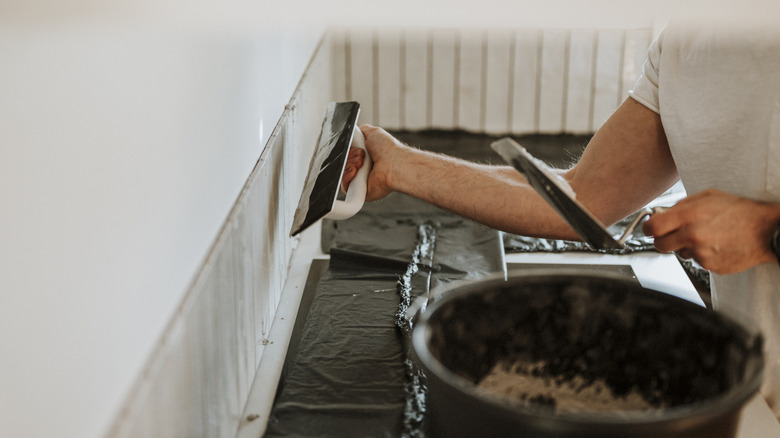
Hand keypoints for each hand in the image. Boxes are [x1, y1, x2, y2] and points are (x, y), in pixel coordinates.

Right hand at [340, 124, 399, 200]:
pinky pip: (344, 186)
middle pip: (343, 163)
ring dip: (350, 165)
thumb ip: (361, 131)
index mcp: (364, 158)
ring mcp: (360, 181)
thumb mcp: (373, 132)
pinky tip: (357, 172)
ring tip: (362, 162)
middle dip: (350, 156)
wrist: (394, 163)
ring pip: (342, 173)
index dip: (348, 150)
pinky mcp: (358, 192)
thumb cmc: (388, 150)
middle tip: (362, 154)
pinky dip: (348, 177)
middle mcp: (362, 170)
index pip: (346, 154)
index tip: (355, 147)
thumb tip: (352, 132)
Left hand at [643, 188, 779, 273]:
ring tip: (707, 236)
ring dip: (687, 247)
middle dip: (663, 239)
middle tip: (673, 234)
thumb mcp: (708, 196)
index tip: (650, 229)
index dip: (648, 228)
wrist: (767, 230)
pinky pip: (698, 261)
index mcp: (688, 216)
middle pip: (660, 245)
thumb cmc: (740, 211)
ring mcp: (701, 254)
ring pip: (680, 253)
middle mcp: (692, 236)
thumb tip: (662, 213)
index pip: (652, 228)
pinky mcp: (711, 266)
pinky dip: (703, 255)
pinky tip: (717, 244)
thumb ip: (681, 205)